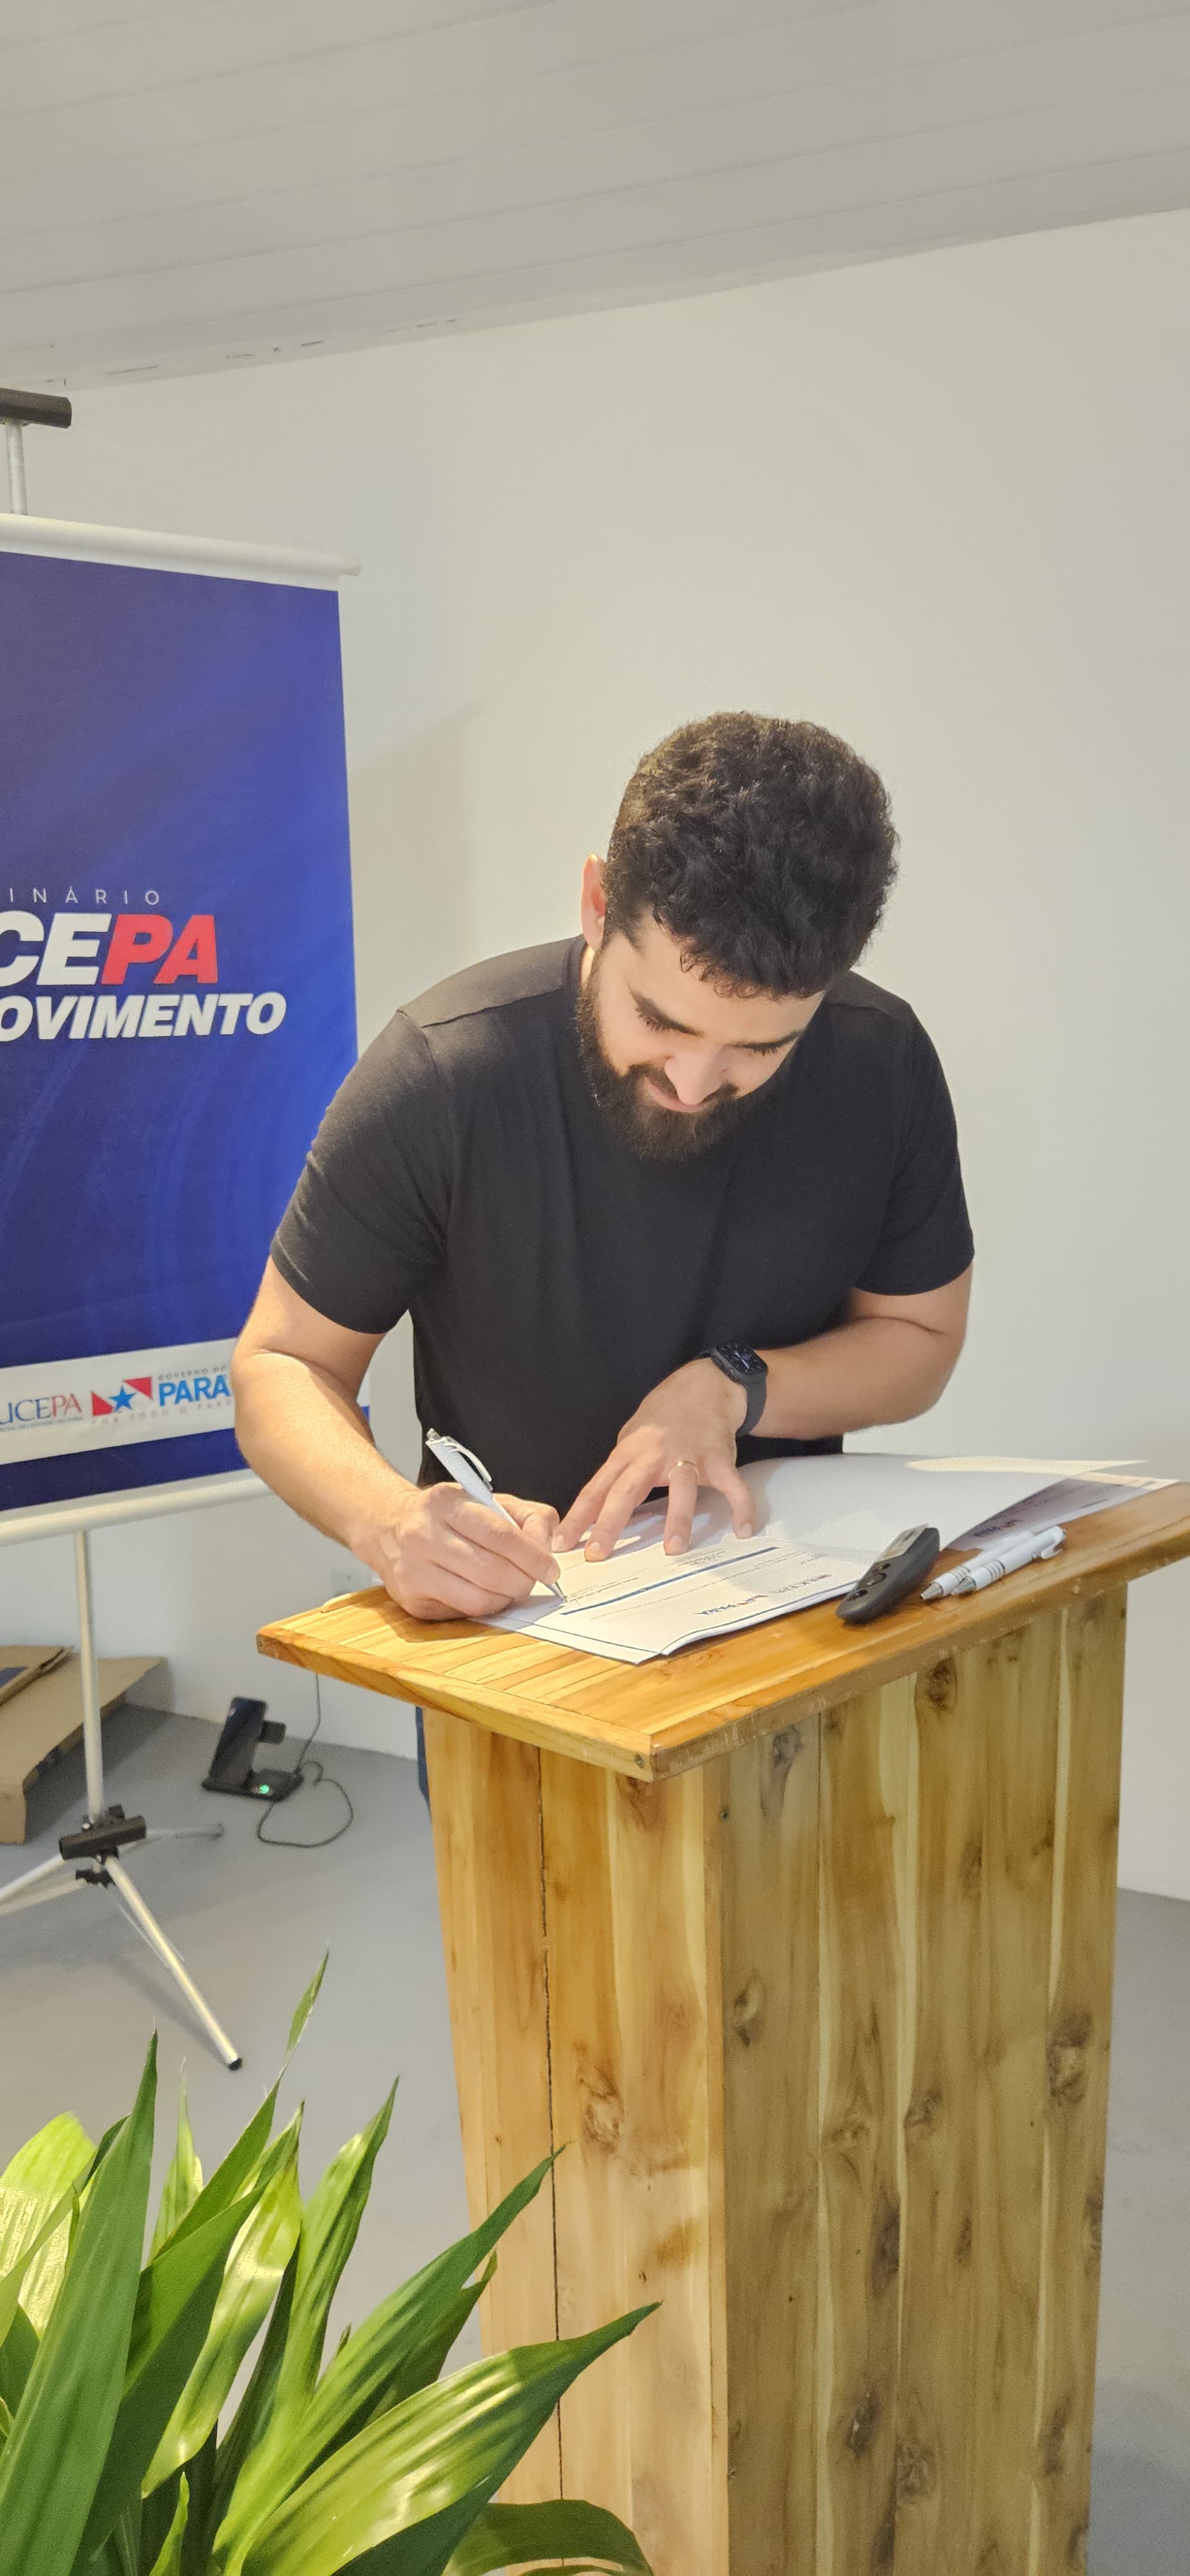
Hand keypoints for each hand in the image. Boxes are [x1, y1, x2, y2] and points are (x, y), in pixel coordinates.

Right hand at [358, 1483, 560, 1620]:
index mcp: (445, 1503)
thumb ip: (527, 1516)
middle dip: (524, 1581)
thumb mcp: (486, 1498)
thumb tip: (546, 1548)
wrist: (387, 1526)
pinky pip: (462, 1612)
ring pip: (478, 1599)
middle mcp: (423, 1535)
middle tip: (535, 1580)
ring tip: (512, 1587)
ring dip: (506, 1598)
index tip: (550, 1568)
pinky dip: (484, 1607)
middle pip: (491, 1571)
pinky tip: (486, 1592)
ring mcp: (413, 1571)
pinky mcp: (411, 1600)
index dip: (533, 1556)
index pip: (500, 1534)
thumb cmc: (445, 1515)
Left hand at [557, 1359, 754, 1561]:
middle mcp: (654, 1456)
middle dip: (610, 1523)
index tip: (562, 1543)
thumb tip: (599, 1505)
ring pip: (681, 1487)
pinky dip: (741, 1506)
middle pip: (627, 1491)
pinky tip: (743, 1529)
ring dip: (678, 1517)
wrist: (704, 1387)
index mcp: (628, 1454)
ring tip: (673, 1549)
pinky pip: (731, 1485)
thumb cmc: (664, 1417)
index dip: (578, 1516)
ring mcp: (688, 1457)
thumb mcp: (631, 1438)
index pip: (597, 1489)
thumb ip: (619, 1470)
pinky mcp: (718, 1459)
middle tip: (597, 1553)